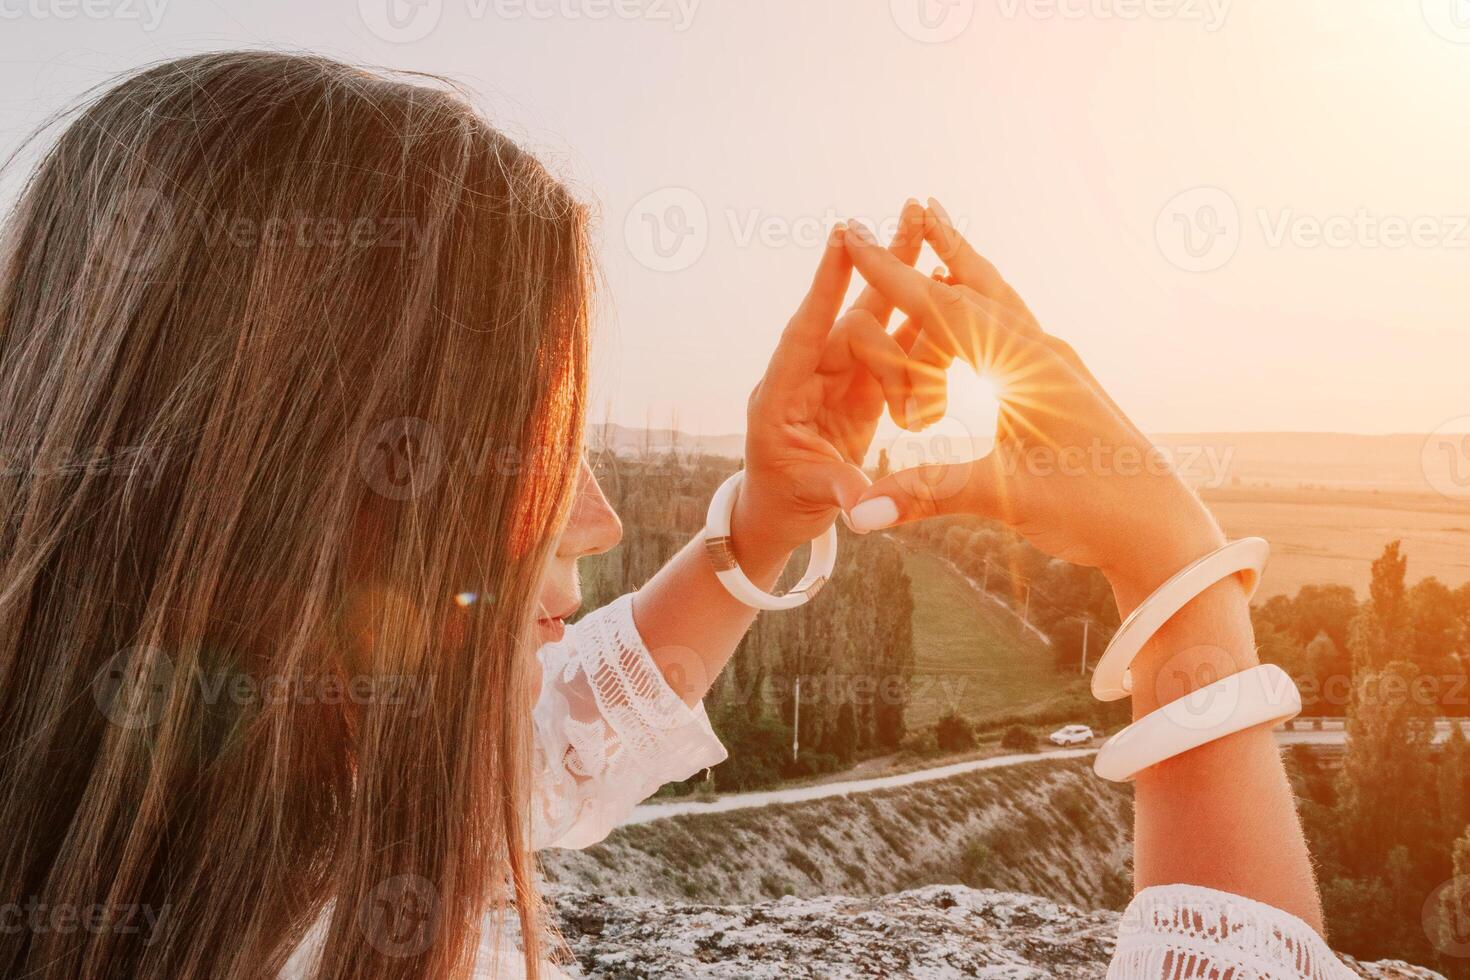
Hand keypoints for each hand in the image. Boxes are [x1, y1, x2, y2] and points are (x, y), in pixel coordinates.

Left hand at [732, 201, 927, 568]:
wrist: (783, 509)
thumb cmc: (782, 500)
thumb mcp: (806, 493)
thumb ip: (836, 488)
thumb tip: (862, 499)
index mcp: (782, 393)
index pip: (803, 333)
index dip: (823, 288)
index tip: (838, 241)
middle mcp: (812, 372)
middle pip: (848, 310)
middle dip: (876, 263)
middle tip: (904, 212)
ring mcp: (840, 374)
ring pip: (877, 319)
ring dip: (902, 275)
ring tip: (926, 224)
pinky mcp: (864, 384)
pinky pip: (897, 346)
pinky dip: (920, 319)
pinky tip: (947, 282)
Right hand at [842, 200, 1223, 604]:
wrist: (1161, 531)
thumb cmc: (1094, 510)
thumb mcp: (1005, 500)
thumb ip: (926, 494)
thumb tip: (858, 512)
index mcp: (1027, 366)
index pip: (945, 308)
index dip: (893, 276)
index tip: (855, 240)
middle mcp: (1044, 354)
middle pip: (980, 284)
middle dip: (943, 245)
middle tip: (914, 203)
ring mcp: (1057, 368)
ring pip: (1001, 304)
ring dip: (966, 272)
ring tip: (940, 243)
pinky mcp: (1063, 388)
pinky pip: (1014, 332)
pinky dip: (984, 310)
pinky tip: (978, 319)